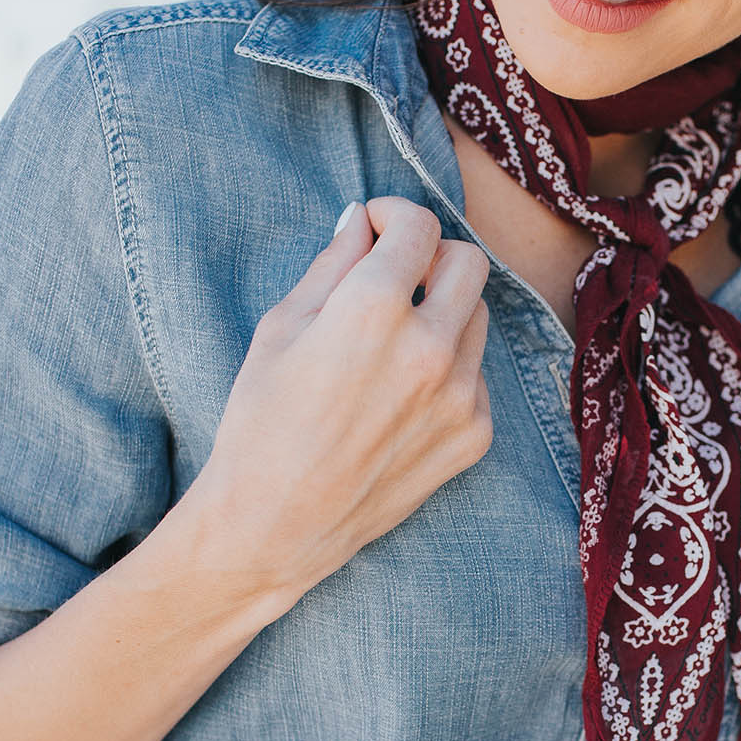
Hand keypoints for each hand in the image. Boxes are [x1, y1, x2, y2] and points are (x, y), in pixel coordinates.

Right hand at [192, 199, 491, 607]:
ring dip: (444, 313)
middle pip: (468, 262)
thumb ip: (333, 263)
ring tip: (393, 343)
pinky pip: (477, 376)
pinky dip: (449, 370)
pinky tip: (401, 397)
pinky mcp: (475, 435)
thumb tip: (362, 220)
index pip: (419, 226)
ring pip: (478, 318)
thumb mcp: (281, 327)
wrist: (276, 525)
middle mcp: (431, 347)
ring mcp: (461, 394)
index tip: (376, 228)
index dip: (393, 215)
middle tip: (395, 275)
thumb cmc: (262, 423)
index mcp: (375, 308)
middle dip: (431, 256)